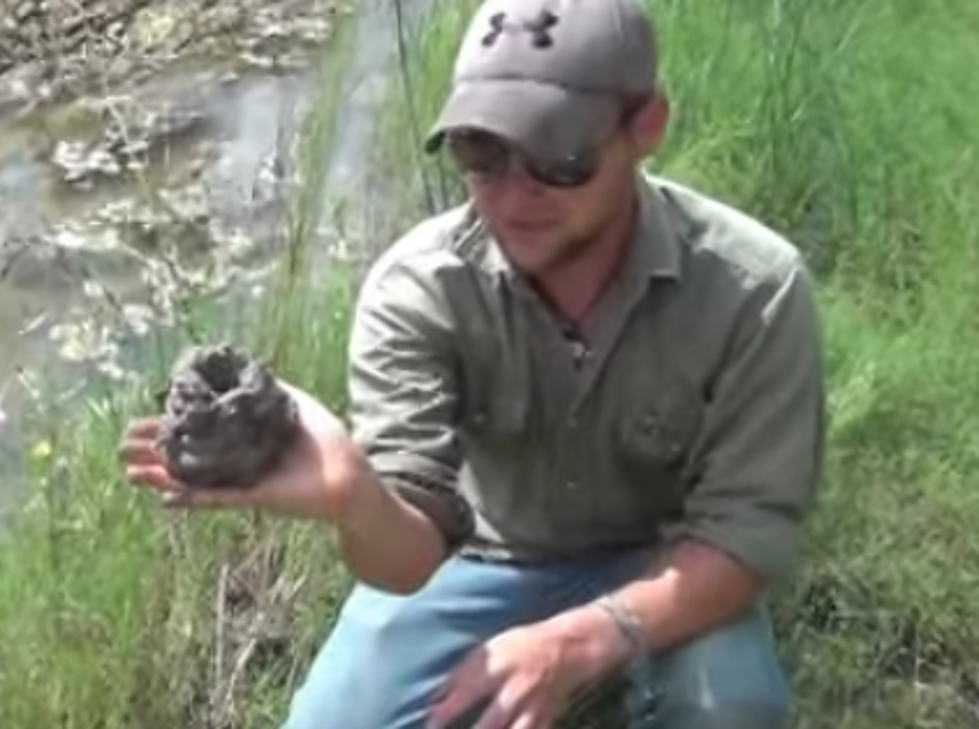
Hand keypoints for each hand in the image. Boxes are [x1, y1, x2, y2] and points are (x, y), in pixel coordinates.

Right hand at [119, 381, 359, 520]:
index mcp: (243, 438)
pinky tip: (164, 498)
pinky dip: (191, 498)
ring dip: (160, 476)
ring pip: (191, 479)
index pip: (200, 431)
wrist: (348, 472)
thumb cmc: (327, 438)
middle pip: (187, 455)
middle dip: (155, 450)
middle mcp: (237, 459)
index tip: (144, 416)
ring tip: (129, 472)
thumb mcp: (295, 402)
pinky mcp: (251, 498)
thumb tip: (239, 369)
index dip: (172, 424)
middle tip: (123, 446)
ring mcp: (241, 480)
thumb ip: (267, 388)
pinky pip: (214, 499)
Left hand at [428, 611, 625, 728]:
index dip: (445, 710)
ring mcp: (532, 709)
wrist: (567, 647)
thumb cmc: (519, 646)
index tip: (429, 722)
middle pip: (490, 724)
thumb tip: (435, 697)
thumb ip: (463, 673)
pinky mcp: (544, 721)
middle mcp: (515, 690)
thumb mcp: (490, 649)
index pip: (466, 692)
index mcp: (498, 667)